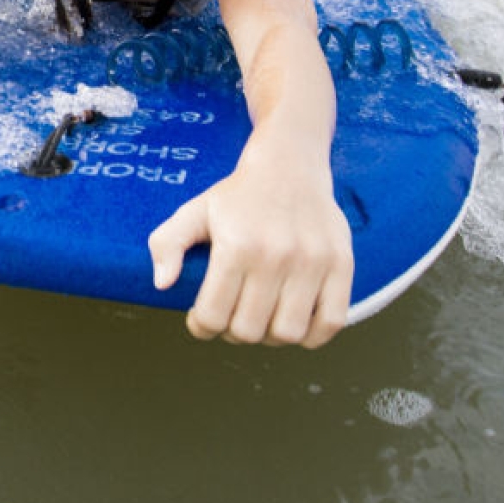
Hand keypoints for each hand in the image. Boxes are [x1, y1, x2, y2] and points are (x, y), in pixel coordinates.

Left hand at [148, 146, 352, 347]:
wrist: (288, 165)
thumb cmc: (237, 196)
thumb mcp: (193, 211)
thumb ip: (167, 243)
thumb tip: (162, 284)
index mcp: (236, 245)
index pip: (214, 315)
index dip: (201, 326)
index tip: (201, 319)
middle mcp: (276, 255)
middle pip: (250, 330)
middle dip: (232, 332)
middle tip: (230, 318)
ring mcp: (313, 262)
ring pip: (288, 333)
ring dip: (270, 337)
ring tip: (260, 319)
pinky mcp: (341, 264)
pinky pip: (331, 323)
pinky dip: (311, 335)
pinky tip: (293, 320)